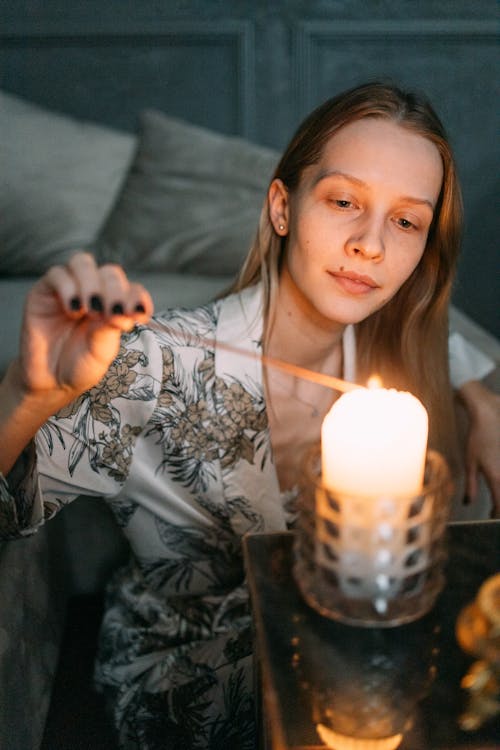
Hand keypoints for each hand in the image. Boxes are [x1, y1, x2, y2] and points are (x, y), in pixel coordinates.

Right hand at [18, 252, 152, 399]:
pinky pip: (57, 274)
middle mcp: (95, 291)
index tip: (139, 314)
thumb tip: (124, 313)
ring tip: (91, 309)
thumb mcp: (101, 351)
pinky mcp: (44, 290)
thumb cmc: (80, 365)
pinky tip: (73, 309)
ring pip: (83, 262)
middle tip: (112, 312)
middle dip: (115, 290)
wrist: (50, 379)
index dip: (137, 297)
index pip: (132, 289)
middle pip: (110, 272)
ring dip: (91, 283)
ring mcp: (70, 287)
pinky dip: (68, 288)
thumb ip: (110, 329)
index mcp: (116, 304)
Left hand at [459, 380, 499, 516]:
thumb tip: (468, 503)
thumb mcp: (470, 462)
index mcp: (496, 478)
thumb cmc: (478, 439)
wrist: (490, 416)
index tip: (491, 520)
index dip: (496, 516)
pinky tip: (498, 484)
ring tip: (497, 500)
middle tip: (495, 513)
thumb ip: (471, 485)